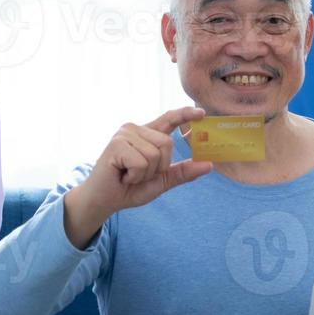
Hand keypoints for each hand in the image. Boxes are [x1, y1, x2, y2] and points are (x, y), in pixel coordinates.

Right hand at [79, 108, 213, 218]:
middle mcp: (135, 129)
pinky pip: (141, 162)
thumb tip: (209, 165)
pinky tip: (122, 176)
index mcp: (147, 135)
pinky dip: (135, 175)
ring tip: (129, 175)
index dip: (185, 114)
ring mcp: (125, 134)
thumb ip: (182, 172)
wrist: (104, 201)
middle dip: (159, 167)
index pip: (169, 119)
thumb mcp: (162, 181)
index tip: (201, 113)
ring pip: (155, 154)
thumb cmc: (130, 189)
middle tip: (139, 175)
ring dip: (145, 173)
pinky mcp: (116, 144)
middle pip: (167, 143)